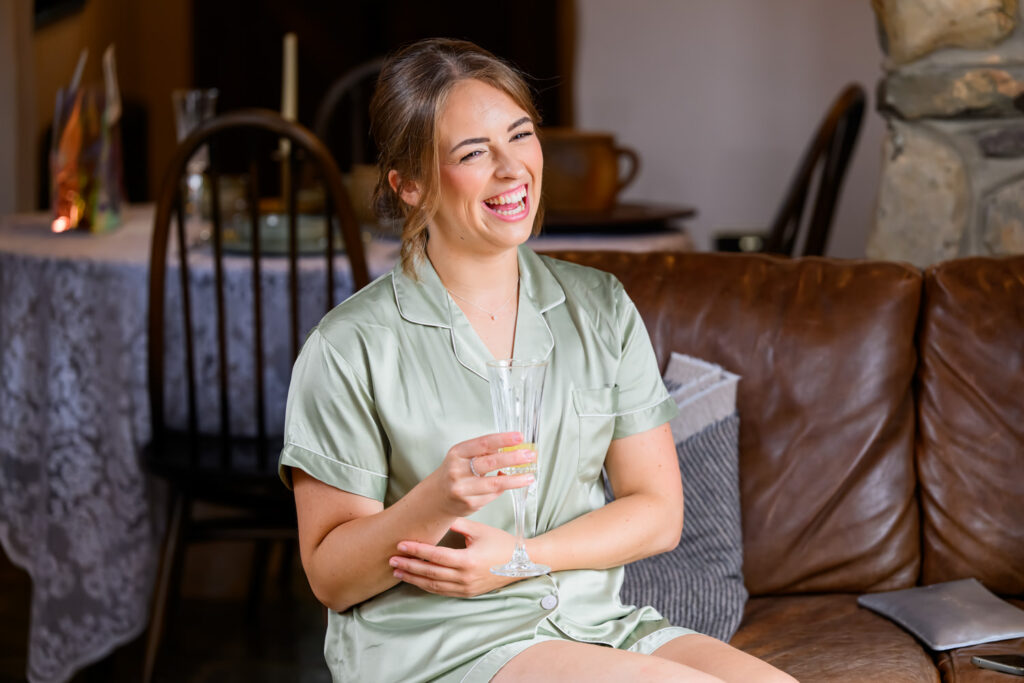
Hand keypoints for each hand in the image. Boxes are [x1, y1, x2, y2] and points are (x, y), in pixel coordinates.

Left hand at [390, 517, 519, 596]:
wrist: (522, 563)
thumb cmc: (502, 544)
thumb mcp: (479, 530)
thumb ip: (457, 524)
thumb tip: (438, 517)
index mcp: (468, 561)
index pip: (435, 556)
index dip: (416, 550)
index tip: (401, 545)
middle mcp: (465, 577)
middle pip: (430, 573)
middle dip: (409, 565)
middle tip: (391, 559)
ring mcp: (466, 588)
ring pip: (433, 585)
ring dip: (413, 578)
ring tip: (398, 571)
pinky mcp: (467, 593)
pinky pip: (442, 591)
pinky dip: (426, 585)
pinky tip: (415, 580)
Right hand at [426, 432, 535, 517]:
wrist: (436, 498)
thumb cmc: (456, 472)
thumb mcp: (463, 457)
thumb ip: (483, 452)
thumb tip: (512, 447)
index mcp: (457, 453)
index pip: (483, 443)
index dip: (503, 439)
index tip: (519, 437)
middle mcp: (457, 471)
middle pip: (490, 463)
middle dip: (513, 458)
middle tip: (530, 455)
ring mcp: (463, 489)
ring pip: (495, 483)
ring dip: (516, 479)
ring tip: (531, 476)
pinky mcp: (469, 504)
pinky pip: (493, 494)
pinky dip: (503, 488)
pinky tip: (511, 483)